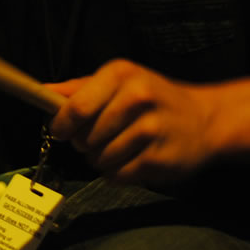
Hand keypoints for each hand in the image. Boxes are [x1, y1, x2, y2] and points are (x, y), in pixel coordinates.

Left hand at [47, 59, 220, 184]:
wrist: (205, 119)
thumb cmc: (153, 98)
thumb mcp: (119, 81)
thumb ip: (80, 89)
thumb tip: (43, 92)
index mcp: (120, 74)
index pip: (76, 108)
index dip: (61, 125)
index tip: (60, 131)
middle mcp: (137, 97)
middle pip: (86, 137)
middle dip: (84, 143)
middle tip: (99, 137)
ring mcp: (151, 129)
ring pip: (100, 159)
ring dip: (101, 160)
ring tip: (118, 147)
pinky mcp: (160, 159)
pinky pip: (118, 175)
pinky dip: (117, 173)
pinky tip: (132, 160)